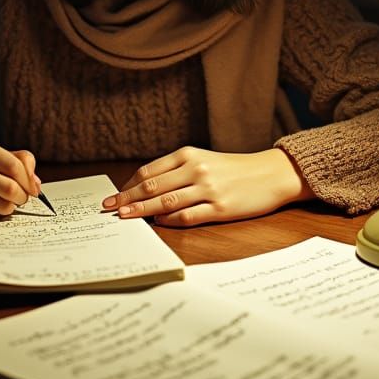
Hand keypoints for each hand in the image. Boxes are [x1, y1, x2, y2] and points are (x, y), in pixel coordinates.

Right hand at [0, 135, 41, 219]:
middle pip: (10, 187)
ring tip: (6, 202)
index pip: (14, 165)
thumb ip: (14, 159)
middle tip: (22, 198)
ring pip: (2, 205)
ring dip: (10, 207)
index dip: (29, 180)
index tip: (33, 188)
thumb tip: (37, 184)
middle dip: (23, 196)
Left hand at [102, 147, 311, 226]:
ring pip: (165, 201)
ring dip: (141, 211)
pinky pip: (187, 216)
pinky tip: (158, 224)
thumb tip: (145, 190)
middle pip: (152, 186)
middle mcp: (196, 169)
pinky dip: (169, 220)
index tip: (113, 196)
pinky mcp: (220, 207)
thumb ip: (177, 172)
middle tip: (108, 209)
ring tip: (125, 218)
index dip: (128, 185)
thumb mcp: (204, 161)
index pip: (149, 171)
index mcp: (188, 155)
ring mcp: (208, 189)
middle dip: (127, 199)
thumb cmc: (233, 169)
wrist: (270, 174)